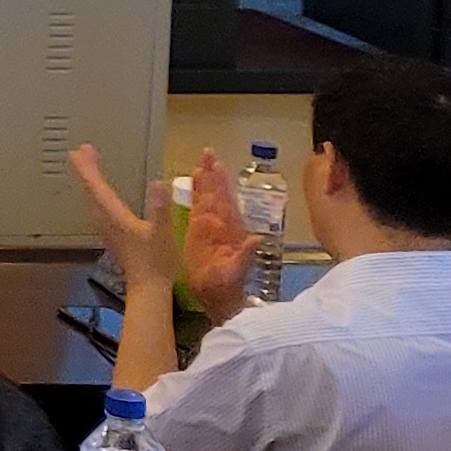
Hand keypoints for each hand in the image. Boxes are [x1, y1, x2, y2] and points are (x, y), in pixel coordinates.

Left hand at [70, 143, 184, 288]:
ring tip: (90, 164)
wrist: (148, 288)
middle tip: (82, 150)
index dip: (87, 168)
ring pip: (92, 199)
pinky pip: (99, 207)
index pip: (95, 187)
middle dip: (85, 169)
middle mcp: (105, 220)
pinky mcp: (113, 234)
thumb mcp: (162, 231)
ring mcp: (107, 228)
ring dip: (90, 180)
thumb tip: (157, 181)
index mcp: (113, 216)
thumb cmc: (156, 261)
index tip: (80, 150)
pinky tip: (103, 193)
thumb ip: (159, 207)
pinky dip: (97, 193)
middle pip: (90, 190)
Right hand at [175, 148, 262, 317]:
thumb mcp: (236, 272)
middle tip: (207, 153)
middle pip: (215, 193)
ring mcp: (210, 228)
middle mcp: (220, 224)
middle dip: (213, 173)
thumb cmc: (225, 286)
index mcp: (228, 229)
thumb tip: (256, 238)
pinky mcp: (198, 234)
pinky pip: (197, 209)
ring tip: (201, 163)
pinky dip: (196, 195)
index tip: (215, 163)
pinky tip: (194, 184)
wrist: (216, 297)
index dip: (219, 181)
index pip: (223, 199)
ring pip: (207, 198)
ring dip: (205, 180)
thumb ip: (245, 255)